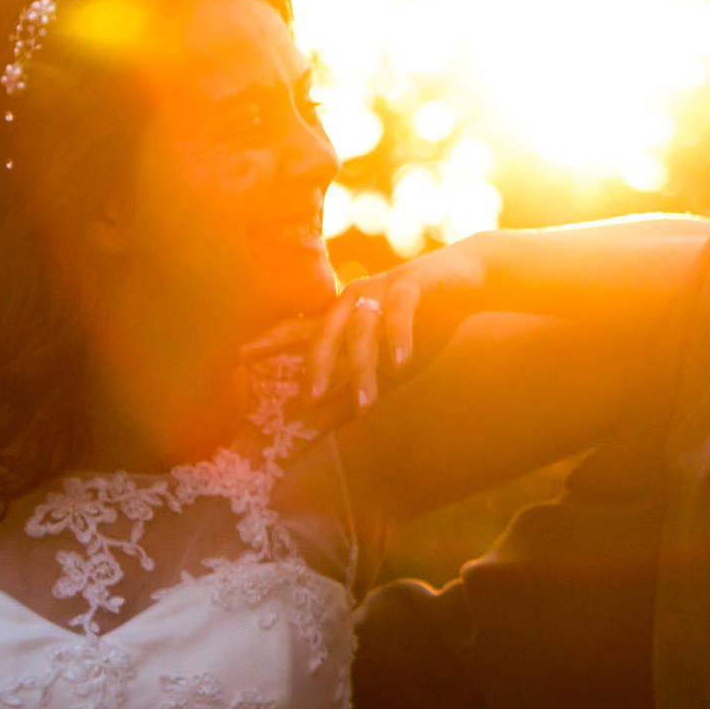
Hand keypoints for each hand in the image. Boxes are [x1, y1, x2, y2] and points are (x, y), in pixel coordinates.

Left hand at [247, 242, 487, 410]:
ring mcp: (382, 289)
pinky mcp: (412, 285)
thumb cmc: (423, 322)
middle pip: (326, 334)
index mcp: (342, 316)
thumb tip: (313, 428)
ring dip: (366, 369)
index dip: (271, 342)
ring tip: (367, 404)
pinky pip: (400, 313)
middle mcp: (354, 298)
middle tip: (310, 399)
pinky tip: (400, 362)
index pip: (300, 331)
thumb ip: (351, 392)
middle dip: (318, 368)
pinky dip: (400, 338)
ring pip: (364, 332)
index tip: (241, 355)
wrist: (468, 280)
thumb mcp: (387, 366)